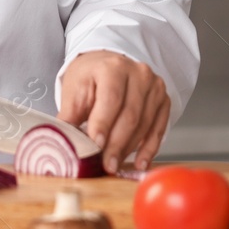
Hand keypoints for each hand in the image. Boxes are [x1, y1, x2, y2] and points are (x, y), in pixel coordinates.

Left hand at [58, 51, 169, 173]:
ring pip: (144, 124)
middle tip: (107, 164)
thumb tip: (65, 143)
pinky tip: (140, 162)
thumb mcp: (74, 90)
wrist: (107, 64)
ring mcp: (154, 86)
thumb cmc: (90, 78)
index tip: (96, 145)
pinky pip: (158, 128)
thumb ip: (70, 116)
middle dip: (117, 144)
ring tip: (115, 164)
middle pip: (130, 114)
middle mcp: (138, 73)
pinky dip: (149, 148)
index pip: (111, 99)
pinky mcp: (163, 100)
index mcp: (112, 68)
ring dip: (129, 149)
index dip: (103, 124)